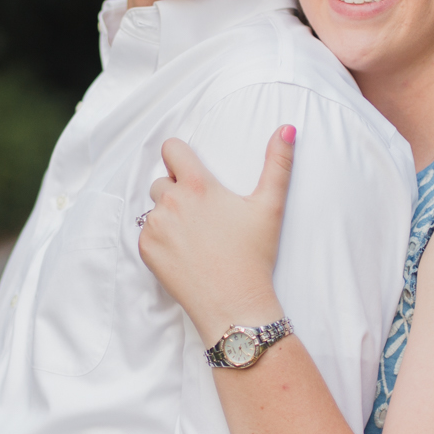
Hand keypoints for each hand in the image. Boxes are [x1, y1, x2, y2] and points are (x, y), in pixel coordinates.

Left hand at [137, 124, 295, 341]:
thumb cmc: (253, 256)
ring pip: (154, 208)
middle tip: (203, 215)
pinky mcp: (146, 250)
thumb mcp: (270, 206)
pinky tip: (184, 253)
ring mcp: (155, 227)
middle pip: (162, 180)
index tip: (191, 172)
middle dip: (177, 191)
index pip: (171, 148)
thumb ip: (278, 163)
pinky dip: (161, 240)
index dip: (181, 157)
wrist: (234, 304)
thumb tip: (287, 128)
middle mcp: (170, 201)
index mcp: (196, 185)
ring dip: (168, 215)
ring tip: (195, 236)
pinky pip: (147, 234)